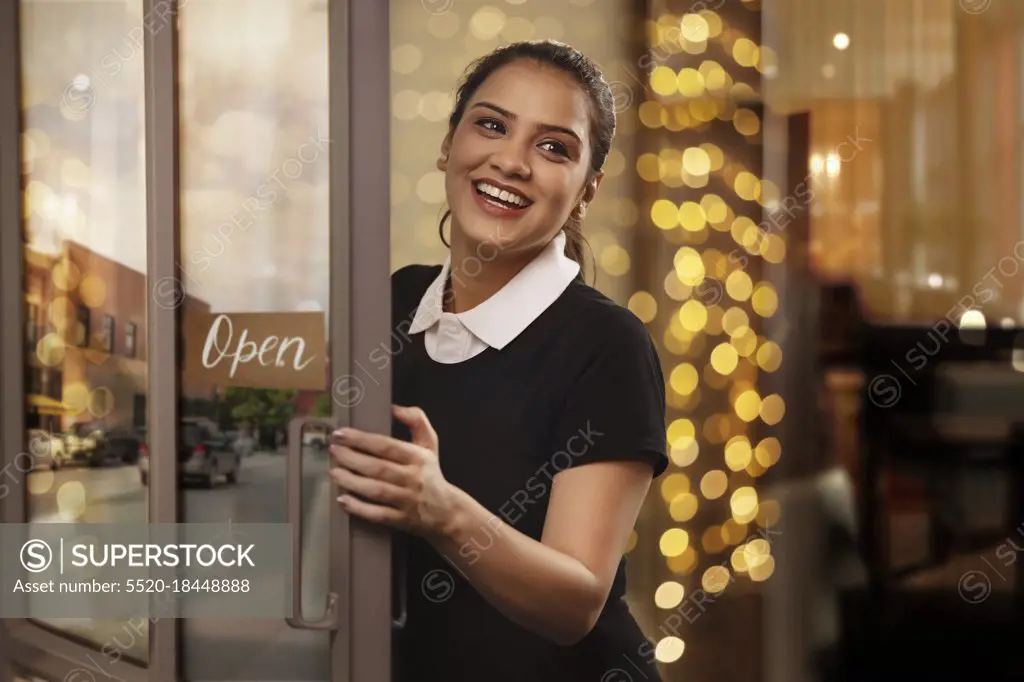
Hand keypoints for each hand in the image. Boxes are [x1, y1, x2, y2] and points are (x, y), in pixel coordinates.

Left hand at [329, 404, 458, 539]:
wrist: (446, 511)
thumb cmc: (430, 473)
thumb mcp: (429, 444)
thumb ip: (417, 420)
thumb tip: (394, 408)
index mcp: (418, 457)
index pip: (387, 446)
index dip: (362, 439)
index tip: (340, 434)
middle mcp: (412, 478)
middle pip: (378, 468)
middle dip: (352, 459)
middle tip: (333, 451)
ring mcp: (407, 501)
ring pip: (376, 491)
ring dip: (352, 482)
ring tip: (333, 473)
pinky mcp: (401, 520)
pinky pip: (378, 514)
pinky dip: (359, 508)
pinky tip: (342, 500)